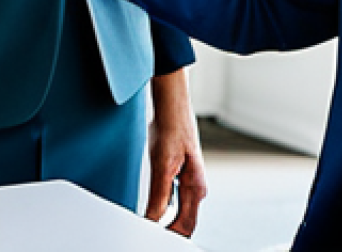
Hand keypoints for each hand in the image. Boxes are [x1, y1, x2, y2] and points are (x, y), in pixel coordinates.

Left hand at [147, 69, 207, 235]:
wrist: (171, 103)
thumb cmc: (171, 127)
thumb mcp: (162, 164)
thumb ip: (159, 196)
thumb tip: (152, 222)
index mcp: (196, 187)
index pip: (186, 227)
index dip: (170, 239)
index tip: (152, 241)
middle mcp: (195, 186)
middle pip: (184, 223)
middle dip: (168, 234)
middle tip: (146, 238)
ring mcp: (188, 180)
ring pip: (179, 213)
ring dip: (165, 224)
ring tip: (147, 229)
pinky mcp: (179, 173)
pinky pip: (174, 201)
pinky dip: (163, 210)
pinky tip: (152, 211)